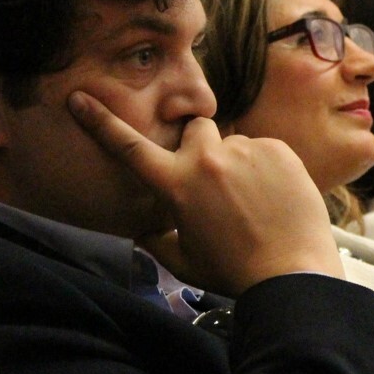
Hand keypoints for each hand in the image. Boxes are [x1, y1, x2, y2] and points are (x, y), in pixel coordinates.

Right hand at [68, 93, 341, 293]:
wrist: (292, 275)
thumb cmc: (235, 272)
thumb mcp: (185, 262)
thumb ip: (157, 242)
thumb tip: (144, 232)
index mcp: (176, 185)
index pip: (129, 148)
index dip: (101, 123)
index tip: (81, 98)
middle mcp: (208, 159)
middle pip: (195, 129)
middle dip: (200, 146)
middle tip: (218, 181)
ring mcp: (246, 150)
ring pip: (234, 145)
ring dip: (238, 164)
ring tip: (255, 201)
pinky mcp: (279, 149)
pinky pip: (265, 150)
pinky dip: (268, 169)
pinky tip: (275, 198)